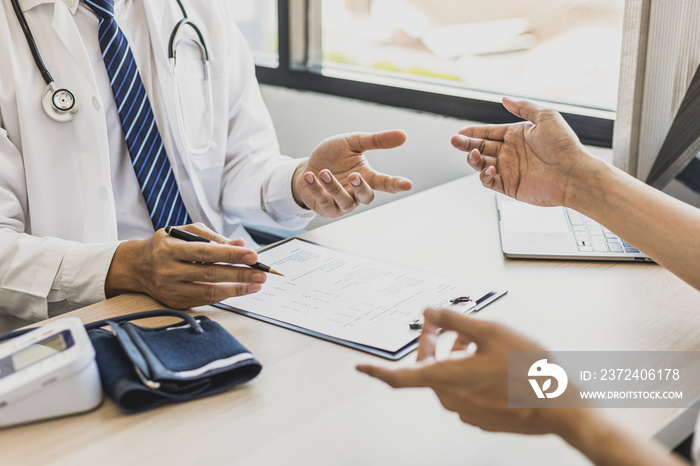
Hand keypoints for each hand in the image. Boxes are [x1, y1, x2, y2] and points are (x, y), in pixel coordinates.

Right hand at [105, 223, 265, 307]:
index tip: (253, 255)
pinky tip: (240, 290)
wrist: (137, 265)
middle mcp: (168, 270)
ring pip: (209, 291)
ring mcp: (170, 289)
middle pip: (210, 274)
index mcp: (170, 248)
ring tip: (256, 284)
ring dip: (237, 288)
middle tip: (261, 274)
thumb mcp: (186, 233)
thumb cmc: (166, 244)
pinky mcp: (175, 302)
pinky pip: (204, 300)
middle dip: (240, 274)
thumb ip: (213, 238)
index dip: (232, 254)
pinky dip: (225, 295)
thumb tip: (240, 243)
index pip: (206, 252)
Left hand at [292, 130, 412, 217]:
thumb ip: (376, 140)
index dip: (397, 184)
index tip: (407, 184)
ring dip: (334, 188)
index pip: (385, 182)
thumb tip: (403, 135)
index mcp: (366, 176)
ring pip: (345, 202)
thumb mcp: (353, 142)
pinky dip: (317, 190)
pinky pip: (325, 203)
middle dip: (361, 188)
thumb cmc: (332, 157)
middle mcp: (356, 193)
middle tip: (354, 176)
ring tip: (324, 172)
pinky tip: (311, 176)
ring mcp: (342, 203)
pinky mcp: (326, 209)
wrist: (307, 168)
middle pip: (367, 197)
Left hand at [356, 308, 575, 434]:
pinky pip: (465, 393)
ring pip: (448, 380)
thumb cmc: (527, 367)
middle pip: (428, 370)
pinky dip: (468, 374)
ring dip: (453, 358)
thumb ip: (453, 320)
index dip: (376, 370)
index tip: (360, 366)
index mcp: (446, 379)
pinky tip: (489, 362)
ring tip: (474, 340)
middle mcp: (451, 399)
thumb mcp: (488, 330)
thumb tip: (428, 311)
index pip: (398, 377)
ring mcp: (467, 413)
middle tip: (444, 325)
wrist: (560, 404)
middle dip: (433, 345)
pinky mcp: (482, 420)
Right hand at [451, 97, 595, 206]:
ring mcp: (509, 170)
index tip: (460, 131)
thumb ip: (523, 108)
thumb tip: (505, 99)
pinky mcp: (510, 186)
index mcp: (516, 135)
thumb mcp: (546, 117)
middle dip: (465, 144)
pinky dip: (484, 176)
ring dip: (473, 158)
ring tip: (473, 153)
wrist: (574, 173)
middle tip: (455, 141)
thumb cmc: (565, 145)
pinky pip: (489, 181)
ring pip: (481, 164)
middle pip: (480, 147)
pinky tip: (488, 168)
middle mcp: (511, 152)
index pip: (488, 132)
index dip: (473, 131)